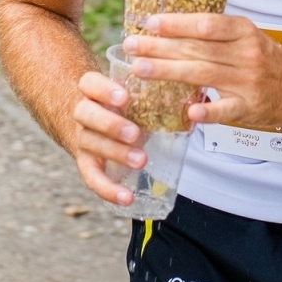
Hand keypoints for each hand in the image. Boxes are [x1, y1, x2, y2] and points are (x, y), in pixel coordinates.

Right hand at [68, 70, 146, 205]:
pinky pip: (92, 178)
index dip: (104, 90)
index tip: (124, 98)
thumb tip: (200, 96)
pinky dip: (108, 190)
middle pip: (86, 114)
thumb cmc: (117, 105)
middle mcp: (83, 113)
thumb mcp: (129, 92)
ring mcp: (82, 138)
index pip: (89, 83)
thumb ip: (153, 92)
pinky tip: (126, 198)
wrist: (85, 121)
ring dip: (116, 153)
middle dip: (111, 125)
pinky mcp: (86, 163)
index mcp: (92, 90)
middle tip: (135, 133)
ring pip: (90, 143)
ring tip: (141, 160)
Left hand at [123, 14, 281, 129]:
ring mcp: (247, 81)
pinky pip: (225, 110)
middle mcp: (245, 54)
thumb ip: (215, 34)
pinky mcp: (249, 107)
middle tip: (131, 46)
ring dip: (168, 71)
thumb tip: (170, 29)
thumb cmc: (267, 60)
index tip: (150, 23)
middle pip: (197, 48)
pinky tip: (188, 112)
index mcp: (243, 32)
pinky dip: (207, 111)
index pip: (206, 24)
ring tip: (139, 70)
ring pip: (203, 74)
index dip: (176, 23)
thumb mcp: (246, 37)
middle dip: (160, 47)